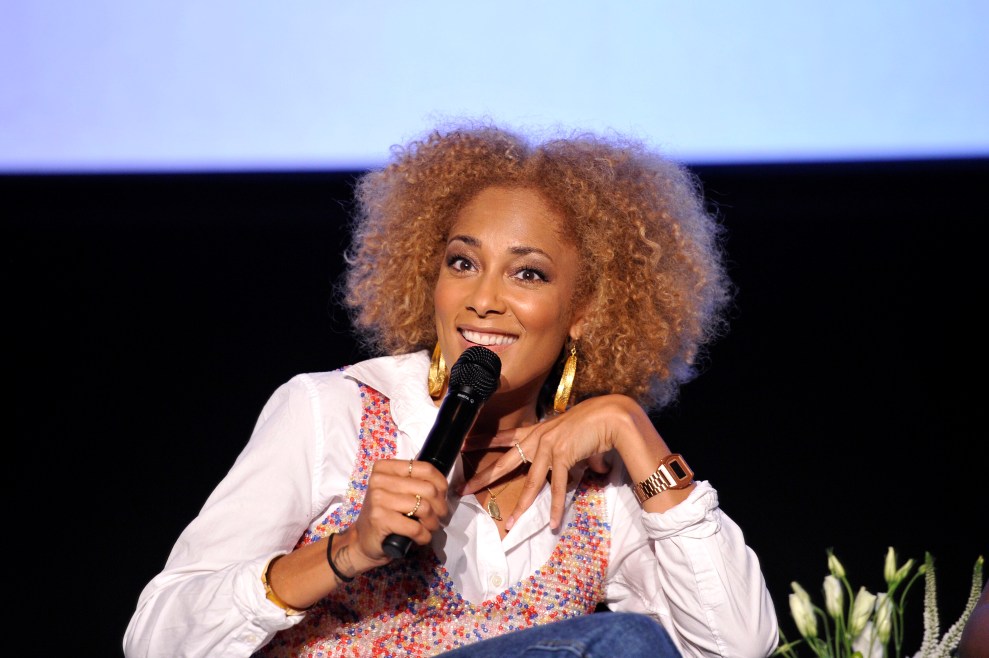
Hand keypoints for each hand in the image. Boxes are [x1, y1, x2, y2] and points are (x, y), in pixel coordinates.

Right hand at [342, 457, 449, 570]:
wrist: (363, 540)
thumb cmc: (385, 514)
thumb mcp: (397, 491)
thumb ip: (414, 482)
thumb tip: (442, 485)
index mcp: (385, 468)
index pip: (425, 468)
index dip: (441, 484)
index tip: (442, 496)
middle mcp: (379, 480)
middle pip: (428, 489)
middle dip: (440, 506)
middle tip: (438, 516)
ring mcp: (378, 499)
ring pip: (424, 508)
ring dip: (432, 522)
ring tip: (429, 527)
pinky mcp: (380, 519)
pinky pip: (415, 528)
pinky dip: (424, 536)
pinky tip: (422, 538)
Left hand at [462, 394, 669, 530]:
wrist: (609, 415)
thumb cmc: (591, 425)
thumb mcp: (568, 438)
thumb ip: (564, 457)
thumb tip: (574, 471)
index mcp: (536, 432)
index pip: (503, 438)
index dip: (482, 441)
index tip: (462, 445)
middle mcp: (537, 439)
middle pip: (504, 462)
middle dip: (483, 478)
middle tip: (462, 489)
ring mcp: (548, 447)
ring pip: (530, 482)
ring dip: (522, 506)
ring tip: (511, 522)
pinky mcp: (562, 456)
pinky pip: (557, 487)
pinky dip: (556, 506)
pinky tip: (553, 522)